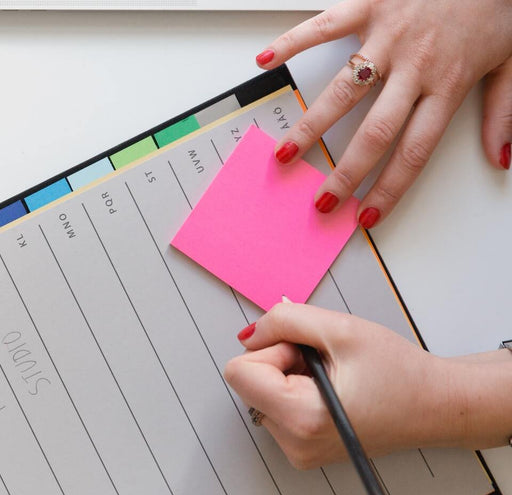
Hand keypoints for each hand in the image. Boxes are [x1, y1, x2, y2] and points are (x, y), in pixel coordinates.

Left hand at [223, 303, 458, 468]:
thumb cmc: (400, 372)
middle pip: (247, 382)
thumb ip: (284, 321)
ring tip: (333, 378)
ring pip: (260, 392)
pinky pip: (275, 407)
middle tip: (325, 364)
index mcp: (302, 418)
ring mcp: (297, 450)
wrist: (436, 405)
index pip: (239, 372)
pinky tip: (331, 391)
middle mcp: (294, 443)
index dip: (271, 350)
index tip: (306, 352)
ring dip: (289, 376)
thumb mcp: (341, 328)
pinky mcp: (301, 449)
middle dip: (281, 362)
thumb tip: (249, 333)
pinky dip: (296, 391)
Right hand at [255, 0, 511, 228]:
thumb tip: (500, 156)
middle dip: (344, 172)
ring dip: (311, 126)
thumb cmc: (498, 4)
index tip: (366, 214)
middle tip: (321, 198)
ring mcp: (387, 36)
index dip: (388, 188)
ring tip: (286, 153)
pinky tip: (266, 60)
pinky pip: (324, 25)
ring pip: (342, 90)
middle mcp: (414, 65)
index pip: (414, 150)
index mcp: (448, 83)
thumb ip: (505, 111)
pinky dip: (292, 42)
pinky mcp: (370, 5)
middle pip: (374, 132)